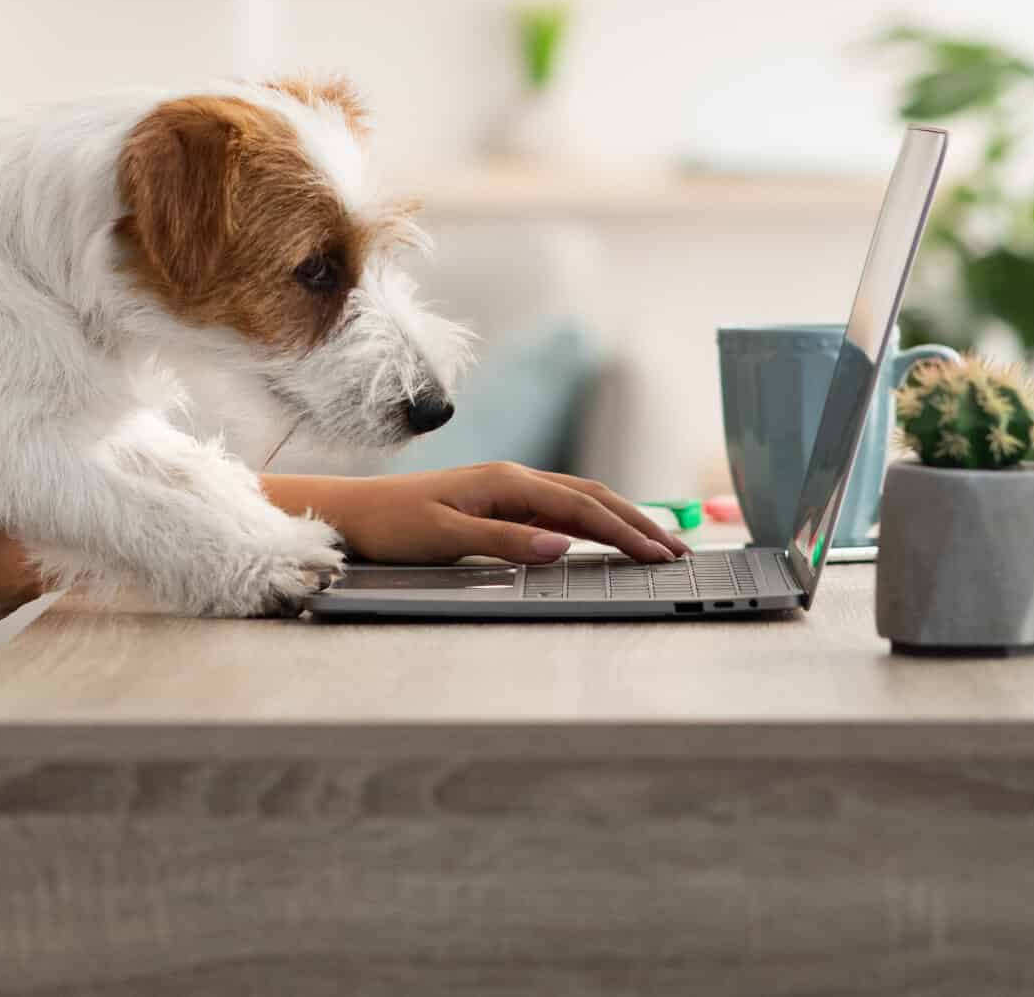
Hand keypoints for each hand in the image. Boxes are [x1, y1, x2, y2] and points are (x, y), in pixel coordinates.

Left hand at [302, 463, 689, 565]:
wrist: (355, 512)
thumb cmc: (393, 526)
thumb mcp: (445, 538)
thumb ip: (505, 541)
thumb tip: (561, 547)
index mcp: (506, 481)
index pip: (581, 506)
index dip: (624, 531)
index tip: (659, 554)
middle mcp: (513, 478)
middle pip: (591, 497)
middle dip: (638, 523)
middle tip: (678, 552)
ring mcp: (507, 489)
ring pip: (579, 500)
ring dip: (620, 520)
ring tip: (657, 544)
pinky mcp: (499, 502)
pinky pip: (559, 510)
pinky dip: (592, 522)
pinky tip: (607, 537)